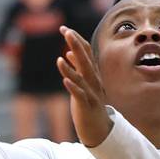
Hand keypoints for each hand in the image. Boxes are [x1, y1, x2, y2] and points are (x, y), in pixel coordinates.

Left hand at [57, 27, 112, 147]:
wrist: (99, 130)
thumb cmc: (88, 106)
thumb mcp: (82, 84)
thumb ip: (76, 69)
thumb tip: (67, 53)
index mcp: (92, 75)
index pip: (86, 53)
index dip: (76, 40)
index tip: (64, 28)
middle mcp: (94, 81)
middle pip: (85, 60)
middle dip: (76, 45)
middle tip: (66, 31)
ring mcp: (91, 93)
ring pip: (82, 78)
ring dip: (72, 67)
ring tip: (61, 57)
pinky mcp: (86, 106)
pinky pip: (80, 95)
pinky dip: (73, 87)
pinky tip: (64, 81)